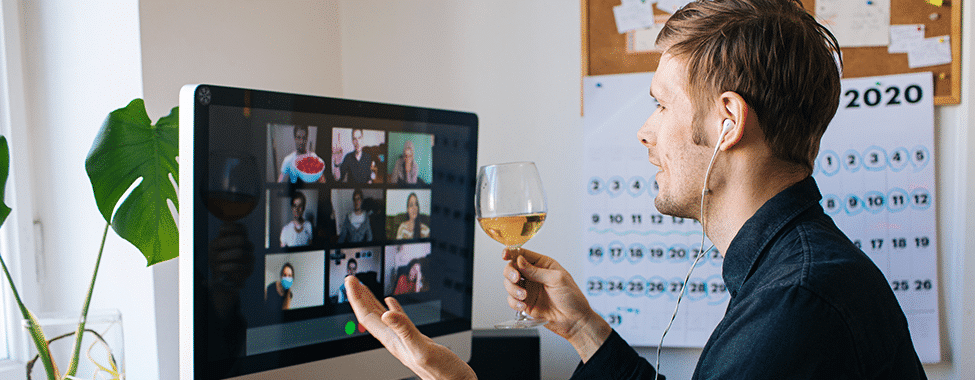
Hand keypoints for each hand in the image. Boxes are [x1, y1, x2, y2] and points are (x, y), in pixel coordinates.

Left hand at [208, 222, 253, 291]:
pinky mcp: (249, 269)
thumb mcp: (216, 247)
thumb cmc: (218, 259)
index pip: (242, 228)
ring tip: (216, 258)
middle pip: (241, 240)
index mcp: (242, 238)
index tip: (220, 230)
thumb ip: (221, 237)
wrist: (222, 278)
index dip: (232, 227)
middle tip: (216, 246)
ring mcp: (250, 257)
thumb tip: (223, 229)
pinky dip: (226, 267)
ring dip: (225, 255)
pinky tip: (220, 268)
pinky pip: (238, 266)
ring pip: (240, 253)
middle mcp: (248, 246)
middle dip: (226, 242)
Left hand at [345, 276, 476, 379]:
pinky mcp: (415, 339)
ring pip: (381, 316)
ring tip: (364, 288)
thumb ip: (405, 330)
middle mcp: (394, 339)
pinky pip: (398, 320)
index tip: (350, 281)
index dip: (357, 298)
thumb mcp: (422, 348)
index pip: (367, 316)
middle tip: (351, 280)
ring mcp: (403, 339)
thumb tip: (386, 313)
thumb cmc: (442, 373)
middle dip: (359, 297)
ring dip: (371, 301)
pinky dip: (393, 309)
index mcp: (392, 340)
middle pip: (370, 315)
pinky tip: (391, 303)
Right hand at [502, 248, 610, 361]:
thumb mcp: (557, 279)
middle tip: (516, 278)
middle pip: (512, 268)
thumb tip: (520, 261)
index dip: (511, 252)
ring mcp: (528, 289)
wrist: (574, 320)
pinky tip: (523, 304)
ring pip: (509, 284)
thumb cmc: (572, 298)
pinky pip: (512, 300)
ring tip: (523, 295)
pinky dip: (514, 302)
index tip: (505, 255)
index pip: (523, 254)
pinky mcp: (525, 303)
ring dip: (512, 289)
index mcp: (543, 265)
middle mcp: (533, 276)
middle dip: (510, 272)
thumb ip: (536, 271)